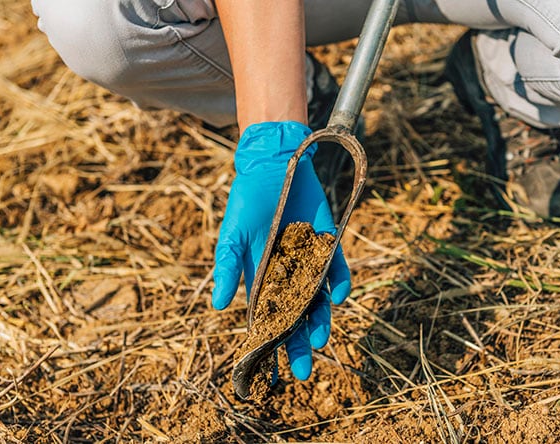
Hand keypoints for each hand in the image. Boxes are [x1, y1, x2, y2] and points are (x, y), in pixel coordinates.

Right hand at [212, 121, 350, 379]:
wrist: (275, 166)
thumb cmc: (248, 201)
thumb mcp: (232, 235)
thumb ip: (228, 268)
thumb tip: (218, 306)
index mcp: (262, 278)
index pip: (266, 320)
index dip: (269, 346)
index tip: (271, 375)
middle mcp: (289, 276)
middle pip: (295, 318)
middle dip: (298, 345)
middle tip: (303, 372)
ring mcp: (311, 262)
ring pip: (319, 301)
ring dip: (320, 322)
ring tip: (319, 341)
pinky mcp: (330, 245)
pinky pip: (339, 271)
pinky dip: (341, 284)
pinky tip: (338, 297)